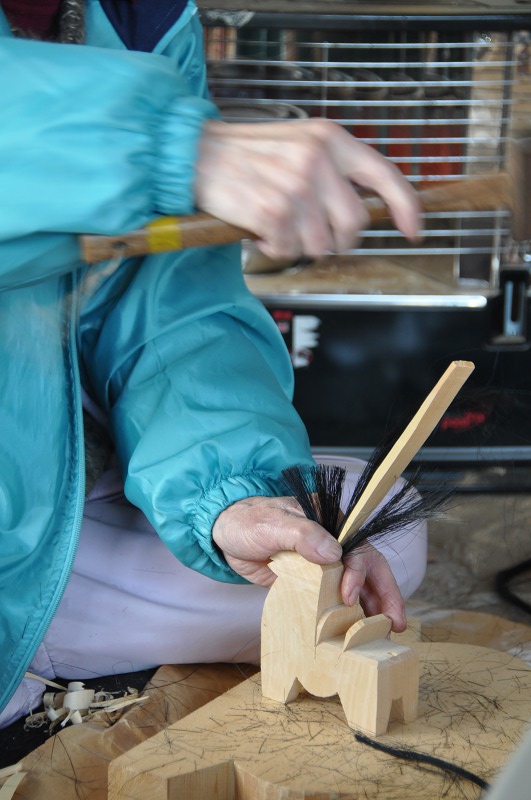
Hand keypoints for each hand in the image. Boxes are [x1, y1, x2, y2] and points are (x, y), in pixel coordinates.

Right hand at [195, 118, 419, 260]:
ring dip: (298, 244)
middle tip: (307, 229)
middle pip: (354, 224)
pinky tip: (259, 229)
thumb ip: (334, 171)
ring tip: (276, 223)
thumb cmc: (248, 156)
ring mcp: (294, 186)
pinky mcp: (271, 211)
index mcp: (330, 139)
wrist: (193, 154)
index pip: (384, 175)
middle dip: (334, 237)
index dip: (406, 207)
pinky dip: (273, 248)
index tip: (414, 231)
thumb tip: (366, 211)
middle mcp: (317, 159)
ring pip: (321, 244)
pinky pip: (288, 250)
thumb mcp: (299, 145)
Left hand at [212, 495, 405, 631]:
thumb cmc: (249, 521)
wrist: (225, 533)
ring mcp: (324, 565)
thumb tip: (333, 552)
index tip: (348, 597)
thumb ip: (303, 535)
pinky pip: (335, 600)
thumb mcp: (273, 524)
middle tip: (395, 624)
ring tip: (383, 633)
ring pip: (357, 586)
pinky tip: (354, 632)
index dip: (359, 573)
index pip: (357, 549)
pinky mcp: (312, 583)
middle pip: (369, 569)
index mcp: (331, 524)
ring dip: (372, 609)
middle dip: (386, 595)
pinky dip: (348, 615)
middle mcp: (334, 544)